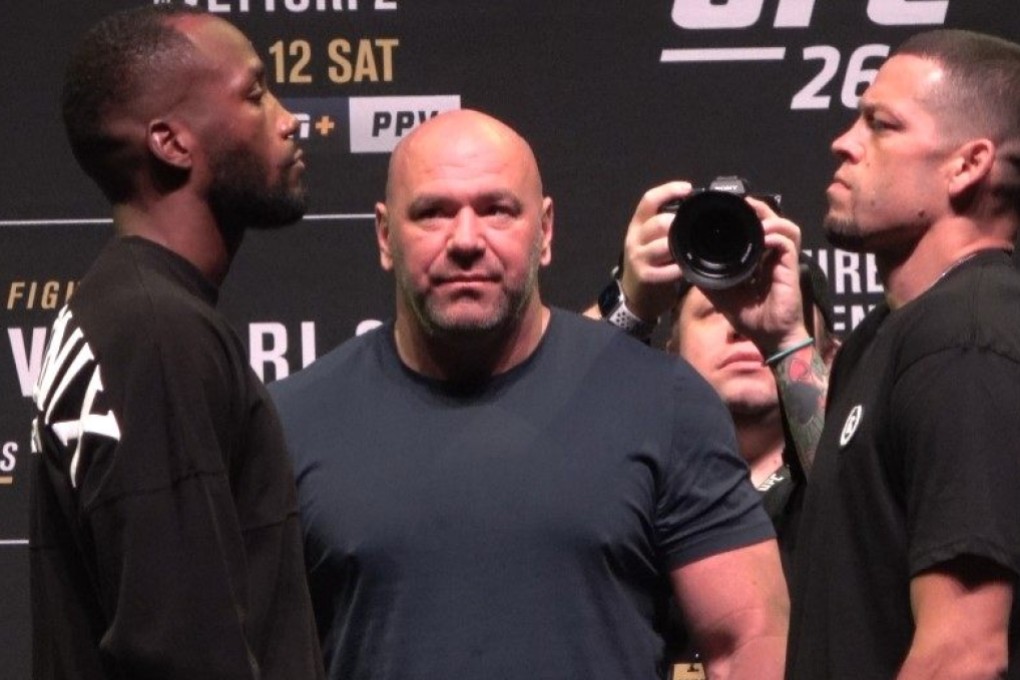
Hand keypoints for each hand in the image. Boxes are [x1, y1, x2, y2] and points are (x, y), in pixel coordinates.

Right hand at [619, 181, 692, 320]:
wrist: (634, 294)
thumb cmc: (649, 262)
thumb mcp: (650, 239)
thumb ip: (666, 223)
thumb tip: (692, 206)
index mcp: (638, 225)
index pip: (649, 200)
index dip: (668, 190)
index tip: (687, 188)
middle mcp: (635, 239)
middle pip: (659, 222)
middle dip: (679, 223)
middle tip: (694, 228)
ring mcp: (639, 258)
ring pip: (664, 245)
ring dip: (681, 247)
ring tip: (691, 250)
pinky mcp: (646, 277)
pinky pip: (669, 269)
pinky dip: (681, 268)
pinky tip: (686, 269)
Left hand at [700, 197, 810, 355]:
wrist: (769, 336)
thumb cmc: (750, 316)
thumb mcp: (722, 294)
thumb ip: (710, 277)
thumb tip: (689, 266)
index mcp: (759, 259)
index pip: (758, 229)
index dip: (748, 215)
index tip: (729, 209)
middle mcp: (773, 256)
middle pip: (773, 221)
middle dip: (758, 208)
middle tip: (741, 204)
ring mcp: (783, 260)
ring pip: (785, 226)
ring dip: (768, 218)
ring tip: (752, 216)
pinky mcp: (790, 268)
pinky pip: (787, 243)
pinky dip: (774, 236)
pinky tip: (761, 239)